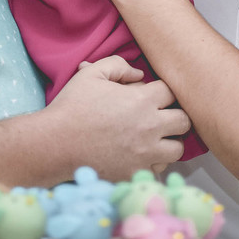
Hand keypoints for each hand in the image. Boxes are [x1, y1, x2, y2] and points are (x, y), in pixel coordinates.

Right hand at [49, 57, 188, 178]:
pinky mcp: (134, 173)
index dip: (161, 91)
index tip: (150, 95)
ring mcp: (144, 153)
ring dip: (169, 142)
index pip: (172, 92)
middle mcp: (150, 127)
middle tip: (159, 117)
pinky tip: (141, 155)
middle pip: (184, 121)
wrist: (54, 143)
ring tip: (154, 138)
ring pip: (177, 149)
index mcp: (143, 100)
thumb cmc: (72, 106)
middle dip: (174, 116)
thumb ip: (118, 65)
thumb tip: (137, 73)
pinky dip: (154, 162)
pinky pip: (159, 169)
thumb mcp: (92, 73)